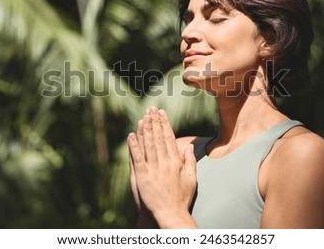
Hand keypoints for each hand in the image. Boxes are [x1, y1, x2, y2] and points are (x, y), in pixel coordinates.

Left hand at [128, 107, 196, 227]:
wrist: (171, 215)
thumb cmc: (182, 199)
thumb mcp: (192, 180)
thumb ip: (190, 161)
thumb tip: (191, 145)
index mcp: (176, 163)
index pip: (169, 138)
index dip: (165, 124)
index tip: (162, 113)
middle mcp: (165, 164)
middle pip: (158, 139)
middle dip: (154, 122)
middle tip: (151, 109)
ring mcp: (153, 170)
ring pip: (148, 146)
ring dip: (145, 130)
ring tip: (143, 117)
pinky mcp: (143, 177)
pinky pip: (137, 159)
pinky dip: (134, 146)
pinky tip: (131, 135)